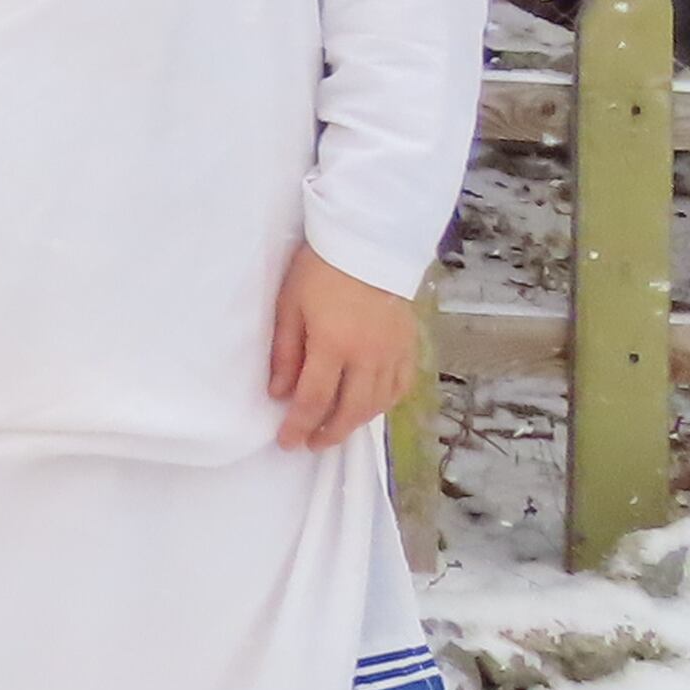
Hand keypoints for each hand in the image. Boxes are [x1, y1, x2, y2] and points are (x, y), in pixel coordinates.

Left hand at [270, 245, 417, 450]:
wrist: (367, 244)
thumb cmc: (318, 271)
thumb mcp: (289, 307)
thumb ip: (286, 353)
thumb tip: (279, 394)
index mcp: (333, 346)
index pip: (313, 400)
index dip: (299, 426)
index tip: (287, 442)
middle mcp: (368, 357)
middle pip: (350, 410)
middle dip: (329, 433)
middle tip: (311, 444)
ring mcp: (393, 353)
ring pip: (378, 403)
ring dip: (355, 422)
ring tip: (335, 429)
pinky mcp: (410, 346)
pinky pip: (401, 387)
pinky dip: (384, 403)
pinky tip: (369, 407)